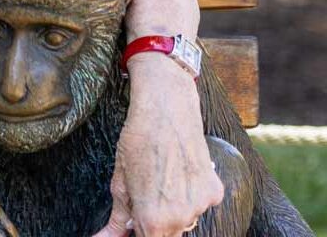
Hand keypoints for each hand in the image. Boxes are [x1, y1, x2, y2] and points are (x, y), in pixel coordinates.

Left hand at [91, 58, 222, 235]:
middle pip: (167, 235)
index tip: (133, 223)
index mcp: (153, 218)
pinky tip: (178, 175)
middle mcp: (182, 217)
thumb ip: (118, 218)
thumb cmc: (137, 143)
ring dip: (171, 211)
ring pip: (184, 221)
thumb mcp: (120, 183)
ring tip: (160, 181)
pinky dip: (189, 197)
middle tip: (143, 200)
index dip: (138, 234)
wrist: (167, 110)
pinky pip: (200, 204)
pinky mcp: (216, 191)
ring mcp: (202, 205)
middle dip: (152, 225)